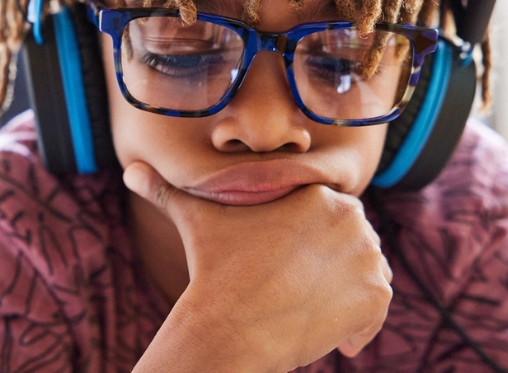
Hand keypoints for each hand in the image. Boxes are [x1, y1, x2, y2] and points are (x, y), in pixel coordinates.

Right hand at [125, 161, 392, 371]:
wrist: (231, 326)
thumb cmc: (214, 270)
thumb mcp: (194, 221)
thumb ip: (166, 191)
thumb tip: (130, 171)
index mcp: (319, 195)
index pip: (330, 216)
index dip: (308, 242)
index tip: (287, 265)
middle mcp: (353, 220)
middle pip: (352, 243)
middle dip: (331, 265)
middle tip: (295, 290)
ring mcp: (367, 259)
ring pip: (368, 274)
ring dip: (349, 291)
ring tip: (310, 309)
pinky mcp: (375, 298)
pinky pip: (378, 310)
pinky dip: (361, 325)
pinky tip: (332, 337)